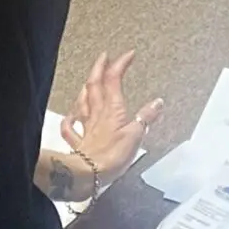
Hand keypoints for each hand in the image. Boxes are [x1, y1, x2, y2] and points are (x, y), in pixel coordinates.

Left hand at [60, 51, 163, 187]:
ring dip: (87, 88)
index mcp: (112, 109)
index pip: (114, 79)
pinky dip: (70, 119)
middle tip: (104, 56)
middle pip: (95, 85)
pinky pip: (71, 128)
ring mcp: (87, 127)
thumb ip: (146, 118)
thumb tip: (158, 102)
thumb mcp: (136, 135)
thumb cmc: (112, 156)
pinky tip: (71, 116)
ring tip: (90, 80)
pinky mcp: (80, 142)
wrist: (89, 173)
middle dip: (99, 68)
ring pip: (83, 101)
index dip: (120, 64)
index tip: (128, 54)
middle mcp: (97, 114)